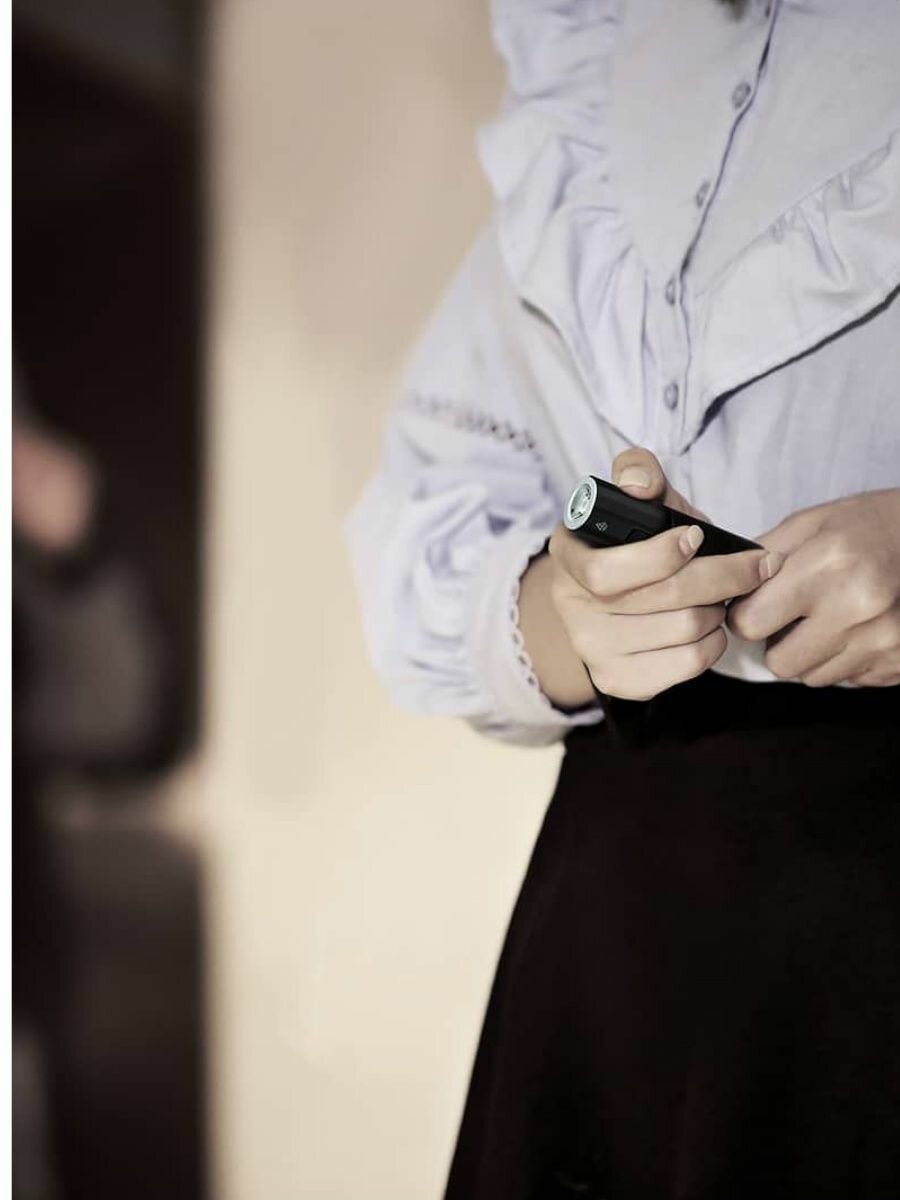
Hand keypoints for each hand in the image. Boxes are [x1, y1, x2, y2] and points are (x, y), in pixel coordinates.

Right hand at [547, 449, 779, 700]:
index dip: (660, 556)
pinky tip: (711, 627)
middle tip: (755, 566)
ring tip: (723, 595)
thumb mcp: (638, 501)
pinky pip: (686, 664)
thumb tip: (639, 484)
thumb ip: (638, 473)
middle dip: (721, 577)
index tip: (698, 537)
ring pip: (682, 631)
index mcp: (568, 556)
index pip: (606, 571)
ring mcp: (591, 649)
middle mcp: (570, 607)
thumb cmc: (637, 543)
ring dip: (718, 610)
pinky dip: (713, 644)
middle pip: (660, 600)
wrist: (615, 600)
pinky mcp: (618, 680)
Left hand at [727, 489, 899, 687]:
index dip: (745, 615)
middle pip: (779, 662)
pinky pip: (847, 679)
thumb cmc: (866, 525)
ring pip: (812, 676)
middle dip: (776, 641)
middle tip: (791, 616)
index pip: (751, 623)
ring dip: (810, 653)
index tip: (755, 604)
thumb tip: (725, 589)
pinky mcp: (898, 662)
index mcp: (826, 566)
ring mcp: (883, 640)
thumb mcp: (809, 523)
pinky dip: (844, 659)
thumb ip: (762, 557)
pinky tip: (856, 629)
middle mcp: (856, 607)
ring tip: (829, 617)